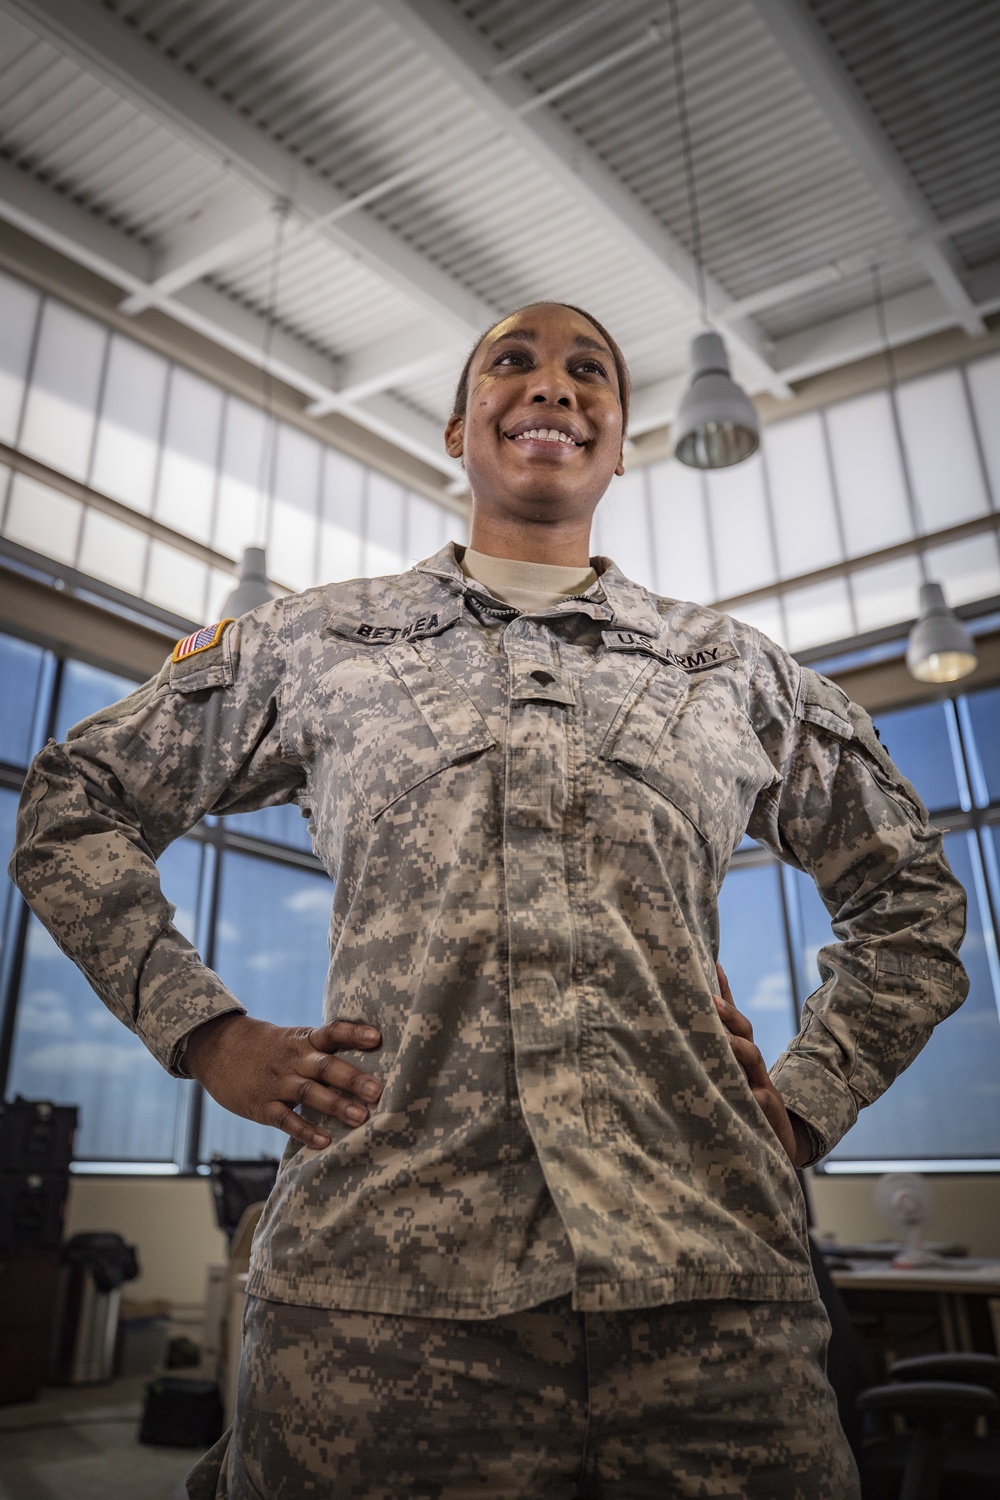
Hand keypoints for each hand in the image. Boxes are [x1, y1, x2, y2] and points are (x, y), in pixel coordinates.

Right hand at [184, 1013, 382, 1148]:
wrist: (217, 1048)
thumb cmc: (268, 1047)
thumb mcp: (294, 1040)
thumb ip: (324, 1050)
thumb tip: (368, 1060)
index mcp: (304, 1041)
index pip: (332, 1032)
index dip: (354, 1034)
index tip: (377, 1038)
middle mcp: (293, 1060)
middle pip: (325, 1066)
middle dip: (352, 1078)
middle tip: (377, 1091)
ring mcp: (277, 1083)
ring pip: (308, 1093)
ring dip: (335, 1105)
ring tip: (361, 1118)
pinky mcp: (261, 1105)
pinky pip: (285, 1119)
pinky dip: (304, 1131)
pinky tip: (325, 1142)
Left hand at [713, 964, 810, 1167]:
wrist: (779, 1141)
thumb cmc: (745, 1100)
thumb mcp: (730, 1073)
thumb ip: (719, 1044)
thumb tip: (696, 1018)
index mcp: (741, 1053)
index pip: (732, 1016)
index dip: (725, 991)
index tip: (714, 965)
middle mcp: (753, 1064)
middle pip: (744, 1031)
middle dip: (728, 1013)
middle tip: (709, 998)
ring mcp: (761, 1084)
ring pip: (752, 1058)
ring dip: (738, 1046)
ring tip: (722, 1038)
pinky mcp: (765, 1109)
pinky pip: (758, 1097)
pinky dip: (749, 1091)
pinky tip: (742, 1088)